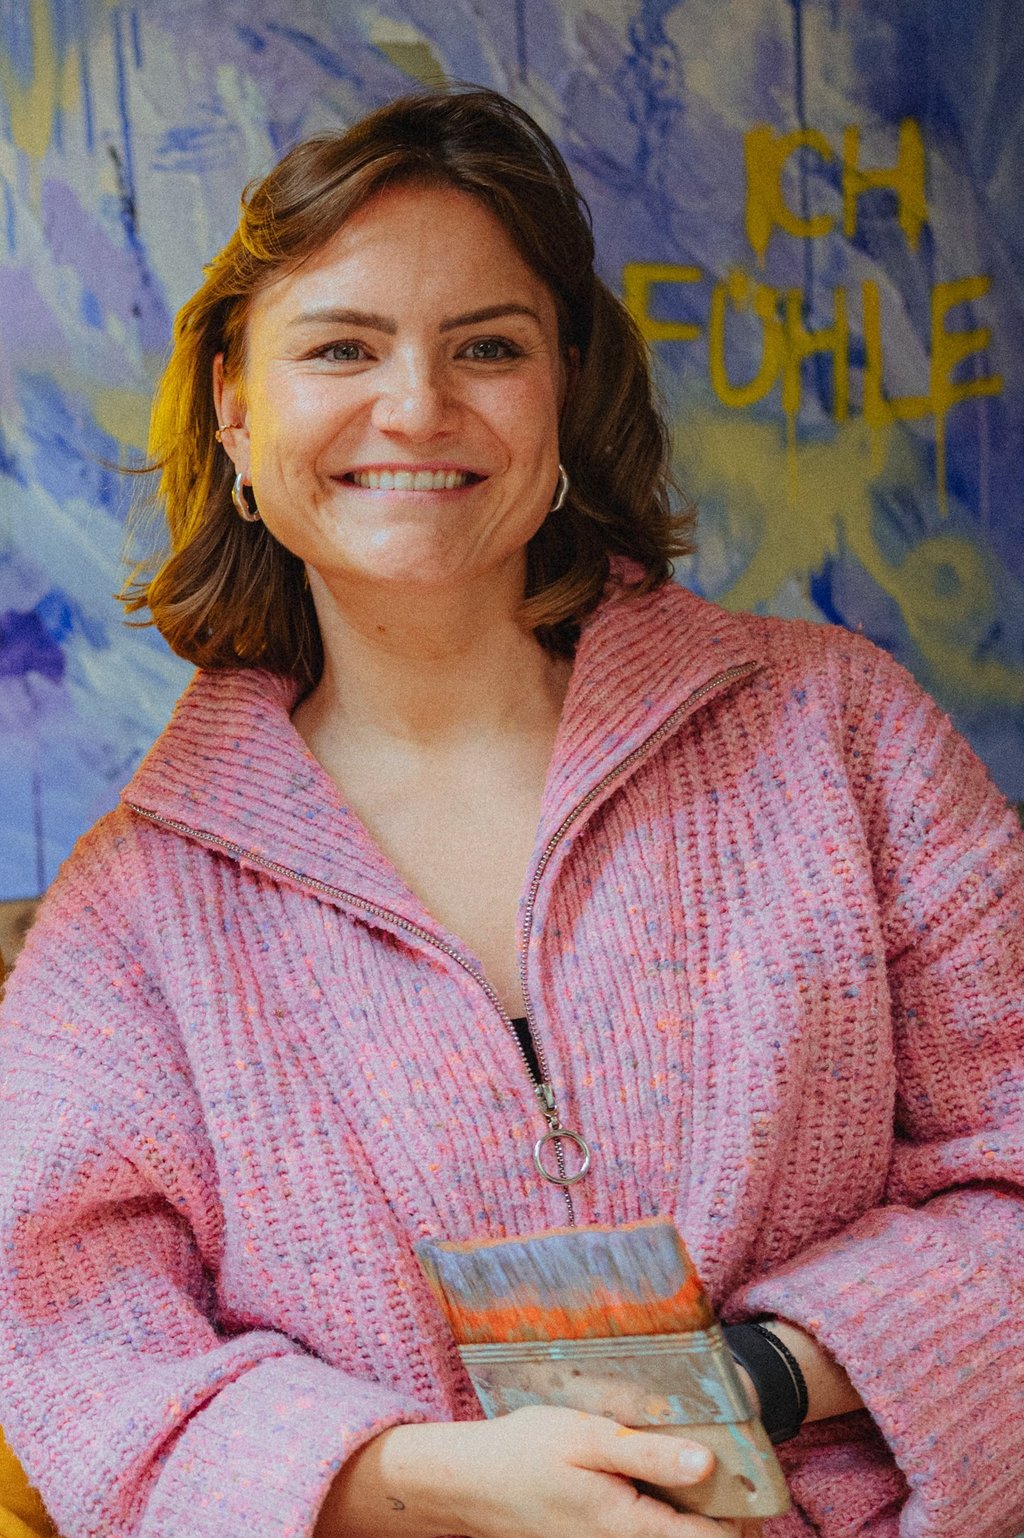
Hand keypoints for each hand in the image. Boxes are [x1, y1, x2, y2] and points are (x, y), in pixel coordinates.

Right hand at [318, 1405, 760, 1537]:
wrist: (467, 1484)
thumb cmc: (524, 1452)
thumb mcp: (587, 1437)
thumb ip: (647, 1452)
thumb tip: (706, 1461)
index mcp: (628, 1527)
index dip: (742, 1516)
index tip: (756, 1481)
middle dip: (720, 1517)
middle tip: (732, 1475)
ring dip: (689, 1518)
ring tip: (697, 1475)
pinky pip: (641, 1536)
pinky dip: (660, 1519)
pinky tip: (654, 1484)